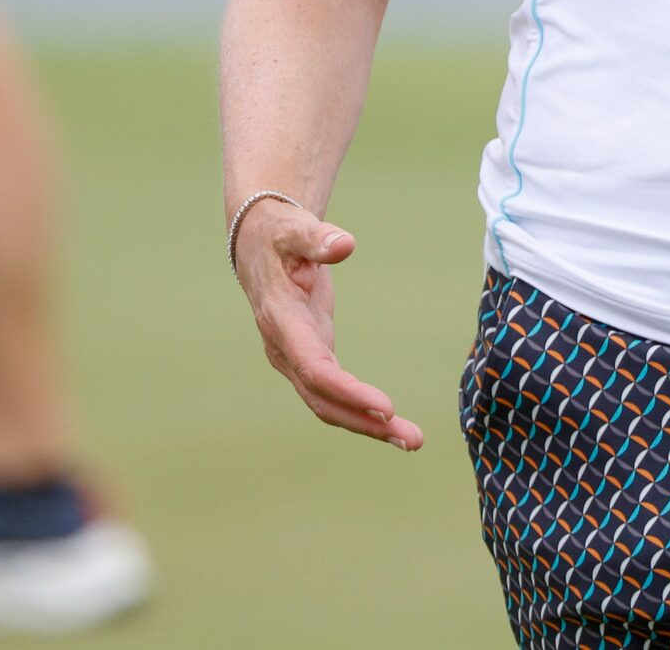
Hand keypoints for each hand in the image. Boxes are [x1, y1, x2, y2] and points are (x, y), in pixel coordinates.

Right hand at [231, 195, 422, 450]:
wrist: (257, 243)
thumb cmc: (279, 234)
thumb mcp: (294, 229)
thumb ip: (317, 238)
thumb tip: (345, 244)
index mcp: (281, 321)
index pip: (314, 367)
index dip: (348, 390)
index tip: (386, 407)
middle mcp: (285, 349)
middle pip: (323, 399)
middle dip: (365, 421)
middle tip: (412, 439)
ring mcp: (295, 357)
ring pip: (328, 404)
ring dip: (368, 425)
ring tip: (412, 440)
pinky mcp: (309, 357)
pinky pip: (334, 393)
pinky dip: (361, 409)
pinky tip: (391, 423)